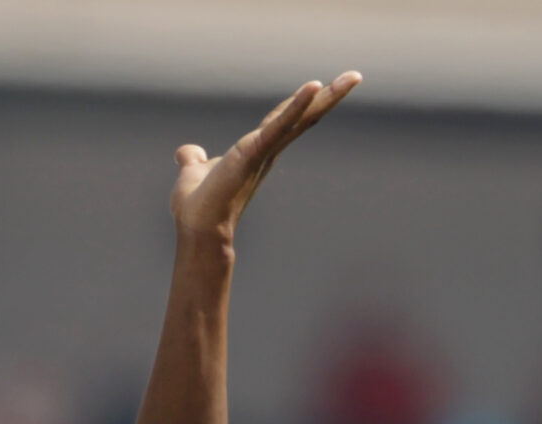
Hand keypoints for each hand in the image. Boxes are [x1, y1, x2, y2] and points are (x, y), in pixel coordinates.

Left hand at [169, 72, 358, 246]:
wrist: (196, 229)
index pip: (283, 120)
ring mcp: (263, 151)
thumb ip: (192, 161)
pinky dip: (296, 105)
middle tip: (355, 76)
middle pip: (303, 117)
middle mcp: (267, 150)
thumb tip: (186, 154)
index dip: (300, 103)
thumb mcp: (194, 174)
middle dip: (329, 96)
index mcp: (257, 150)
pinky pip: (279, 125)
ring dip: (327, 96)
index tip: (320, 85)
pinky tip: (314, 86)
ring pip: (301, 118)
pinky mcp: (254, 152)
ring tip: (353, 77)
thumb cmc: (197, 208)